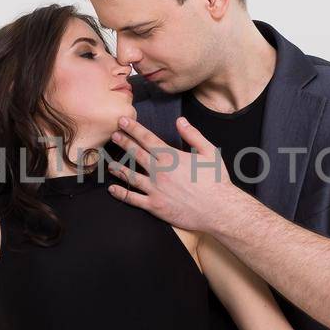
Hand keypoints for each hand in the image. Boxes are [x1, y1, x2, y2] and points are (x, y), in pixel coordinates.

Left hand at [106, 116, 244, 233]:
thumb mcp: (209, 152)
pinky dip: (121, 193)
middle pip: (135, 154)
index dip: (133, 128)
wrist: (219, 209)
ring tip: (110, 164)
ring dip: (118, 168)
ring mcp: (155, 189)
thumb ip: (193, 135)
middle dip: (123, 142)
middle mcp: (159, 171)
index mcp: (171, 157)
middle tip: (113, 135)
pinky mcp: (155, 206)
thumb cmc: (216, 180)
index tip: (122, 121)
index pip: (147, 139)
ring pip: (130, 176)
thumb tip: (180, 121)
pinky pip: (133, 199)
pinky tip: (113, 190)